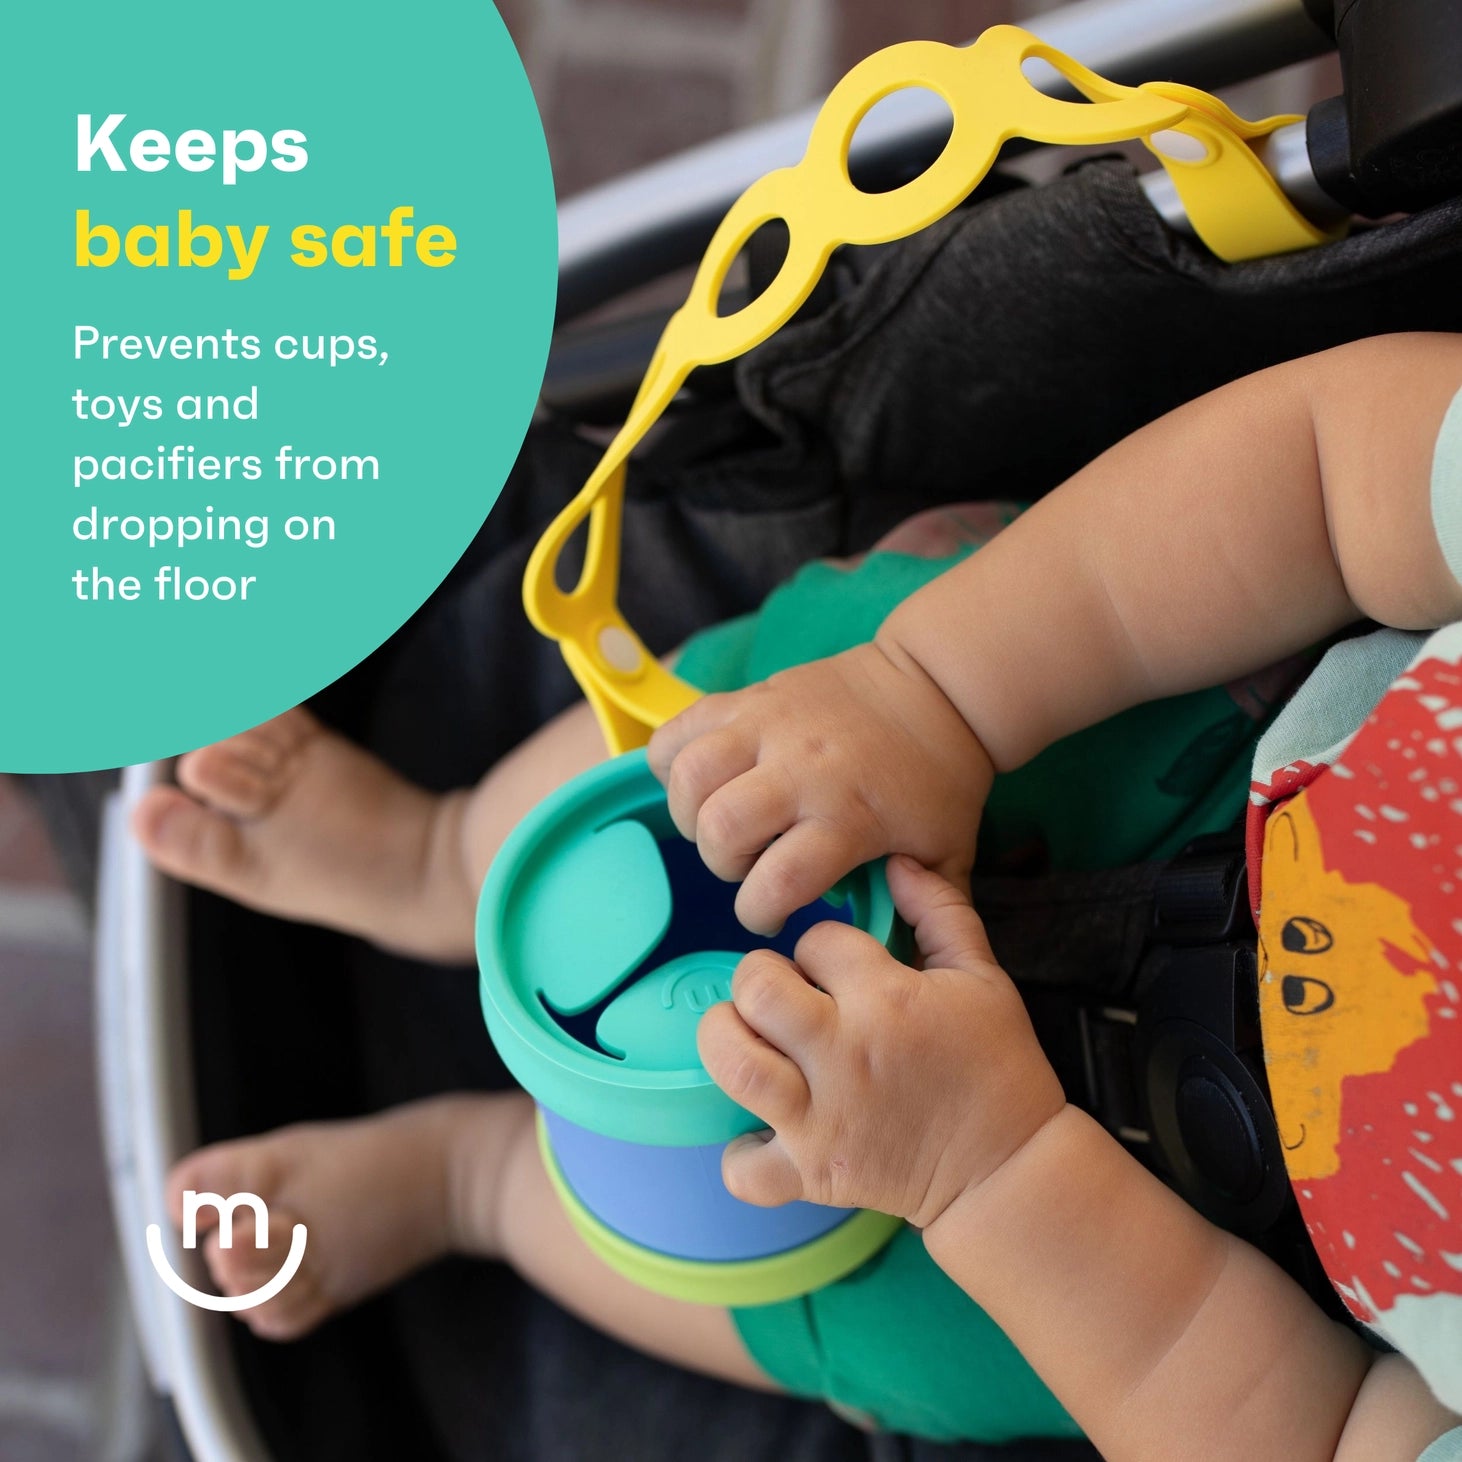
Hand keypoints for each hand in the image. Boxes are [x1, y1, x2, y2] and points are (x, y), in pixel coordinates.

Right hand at [647, 640, 993, 933]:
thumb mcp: (948, 853)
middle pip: (720, 828)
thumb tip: (904, 966)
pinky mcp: (749, 697)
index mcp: (849, 814)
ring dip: (693, 812)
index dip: (760, 913)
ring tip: (724, 823)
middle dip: (723, 863)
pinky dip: (671, 762)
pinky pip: (678, 730)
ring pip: (690, 775)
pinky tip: (702, 783)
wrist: (937, 687)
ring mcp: (769, 725)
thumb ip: (926, 913)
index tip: (772, 915)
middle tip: (750, 864)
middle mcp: (802, 768)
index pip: (776, 881)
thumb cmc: (938, 777)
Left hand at [697, 857, 1065, 1227]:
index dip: (822, 946)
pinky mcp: (813, 1174)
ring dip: (728, 1042)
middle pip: (756, 989)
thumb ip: (939, 908)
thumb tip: (895, 862)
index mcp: (888, 999)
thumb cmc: (996, 1065)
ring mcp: (823, 1118)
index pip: (817, 940)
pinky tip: (761, 1128)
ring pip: (734, 1063)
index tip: (839, 969)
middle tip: (781, 995)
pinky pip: (746, 1169)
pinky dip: (741, 1153)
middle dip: (759, 979)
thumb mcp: (982, 975)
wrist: (1010, 1165)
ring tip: (751, 1040)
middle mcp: (846, 1054)